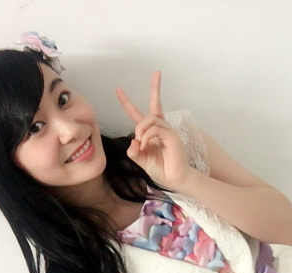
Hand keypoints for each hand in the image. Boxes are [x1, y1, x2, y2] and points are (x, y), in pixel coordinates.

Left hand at [116, 71, 192, 189]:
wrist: (173, 179)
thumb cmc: (160, 169)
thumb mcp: (141, 160)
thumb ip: (134, 151)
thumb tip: (133, 141)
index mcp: (150, 132)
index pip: (138, 114)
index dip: (127, 102)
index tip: (118, 89)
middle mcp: (160, 128)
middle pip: (154, 106)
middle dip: (153, 89)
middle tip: (157, 76)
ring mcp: (167, 131)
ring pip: (150, 119)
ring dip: (141, 130)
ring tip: (141, 144)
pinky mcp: (172, 136)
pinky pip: (155, 130)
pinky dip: (147, 137)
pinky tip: (145, 146)